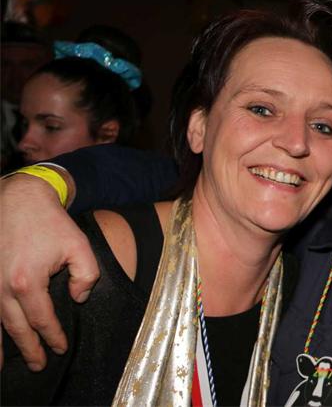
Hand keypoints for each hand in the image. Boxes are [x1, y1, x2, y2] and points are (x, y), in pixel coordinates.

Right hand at [0, 173, 98, 370]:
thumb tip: (78, 299)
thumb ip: (87, 276)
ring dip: (1, 346)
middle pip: (16, 328)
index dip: (53, 336)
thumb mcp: (80, 246)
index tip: (61, 348)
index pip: (42, 319)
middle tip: (39, 365)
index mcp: (28, 282)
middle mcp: (2, 287)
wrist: (19, 199)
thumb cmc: (50, 222)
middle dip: (29, 349)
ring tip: (3, 367)